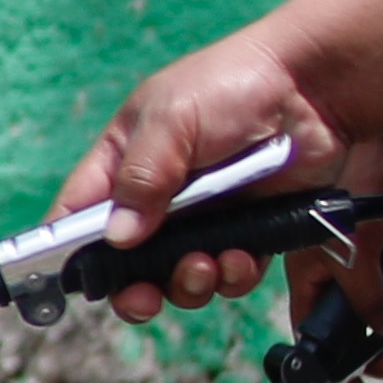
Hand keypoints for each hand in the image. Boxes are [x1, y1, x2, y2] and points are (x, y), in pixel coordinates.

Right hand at [54, 40, 348, 318]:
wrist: (317, 86)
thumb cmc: (233, 85)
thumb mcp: (171, 120)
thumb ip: (140, 178)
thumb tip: (117, 237)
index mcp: (124, 163)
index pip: (79, 214)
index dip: (66, 250)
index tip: (72, 280)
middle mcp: (158, 197)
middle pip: (127, 261)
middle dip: (133, 287)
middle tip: (145, 298)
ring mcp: (204, 217)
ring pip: (178, 275)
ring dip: (188, 283)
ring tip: (206, 264)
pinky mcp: (249, 230)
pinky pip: (229, 273)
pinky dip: (232, 275)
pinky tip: (242, 257)